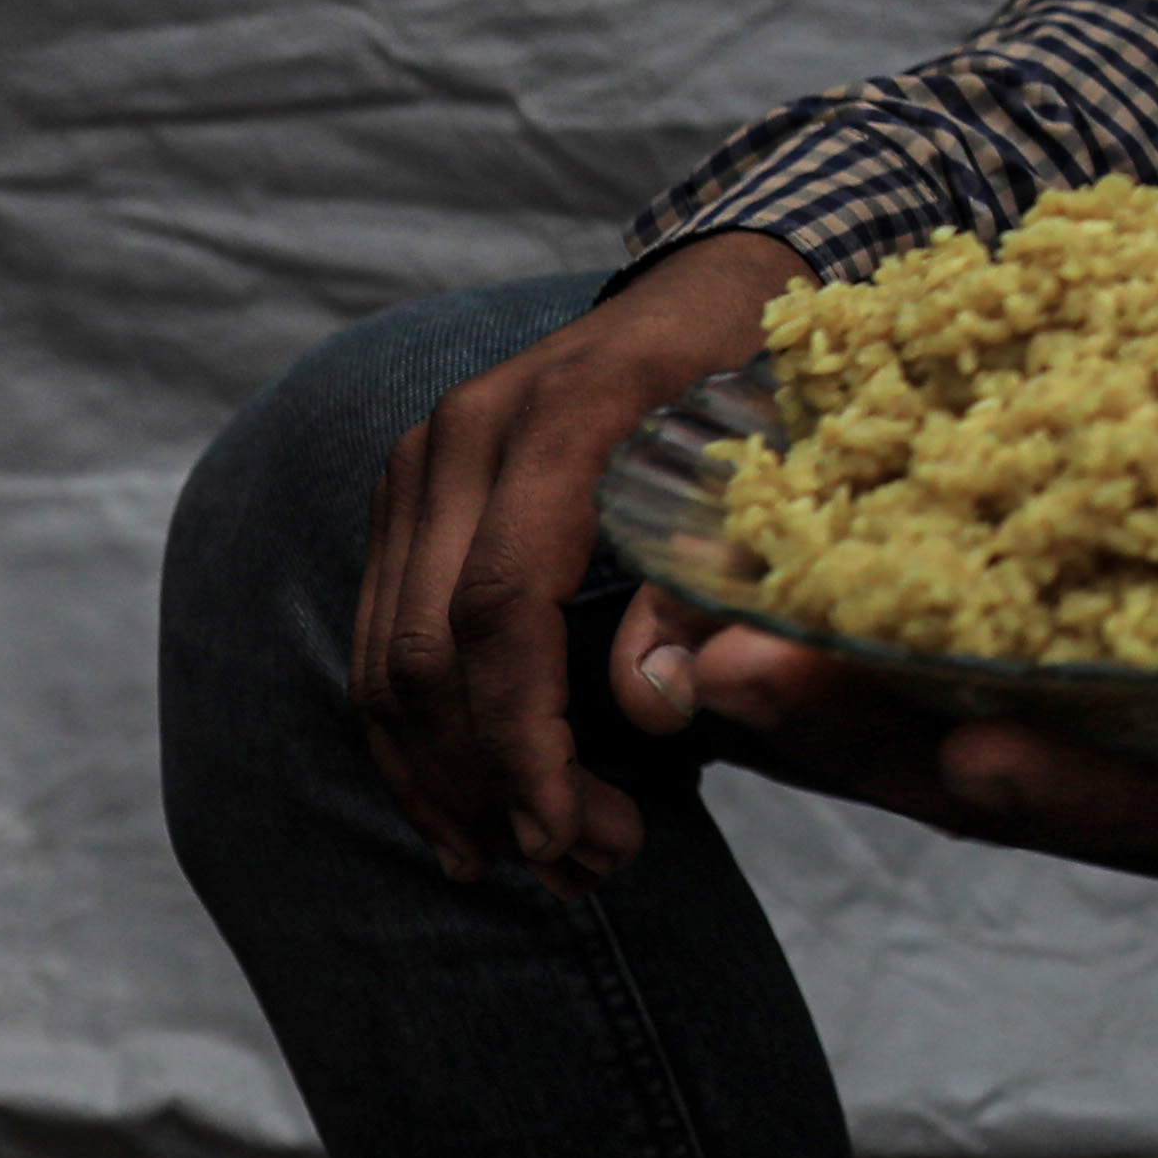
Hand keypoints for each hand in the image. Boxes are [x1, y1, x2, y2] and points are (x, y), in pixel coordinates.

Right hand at [354, 232, 805, 895]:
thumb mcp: (775, 465)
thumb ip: (711, 577)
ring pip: (386, 661)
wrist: (709, 286)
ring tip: (538, 866)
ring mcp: (422, 462)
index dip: (525, 740)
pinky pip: (382, 641)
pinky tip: (472, 819)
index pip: (500, 609)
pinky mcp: (407, 498)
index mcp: (563, 415)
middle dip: (492, 784)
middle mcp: (466, 433)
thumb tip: (654, 704)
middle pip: (427, 650)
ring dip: (448, 786)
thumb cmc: (763, 380)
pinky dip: (419, 743)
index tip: (571, 836)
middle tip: (581, 871)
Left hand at [621, 605, 1157, 868]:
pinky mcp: (1080, 616)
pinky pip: (941, 623)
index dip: (1080, 776)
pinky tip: (738, 550)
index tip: (969, 744)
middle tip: (737, 676)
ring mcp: (1133, 693)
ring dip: (820, 680)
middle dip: (879, 729)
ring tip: (687, 624)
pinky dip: (844, 600)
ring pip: (953, 702)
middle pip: (1026, 759)